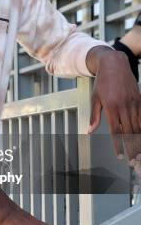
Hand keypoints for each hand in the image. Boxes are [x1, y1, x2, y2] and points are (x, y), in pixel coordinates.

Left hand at [87, 47, 140, 162]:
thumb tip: (90, 131)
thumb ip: (94, 116)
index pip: (115, 131)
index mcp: (111, 107)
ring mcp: (133, 102)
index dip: (117, 145)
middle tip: (132, 160)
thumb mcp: (95, 98)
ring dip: (138, 140)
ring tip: (138, 152)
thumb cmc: (102, 82)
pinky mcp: (139, 99)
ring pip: (137, 125)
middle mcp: (123, 106)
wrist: (114, 64)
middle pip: (128, 131)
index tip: (119, 155)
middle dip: (130, 147)